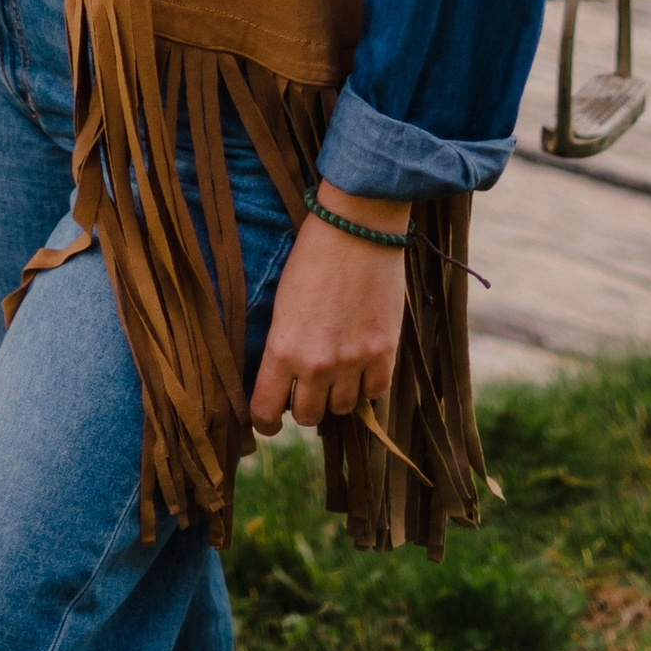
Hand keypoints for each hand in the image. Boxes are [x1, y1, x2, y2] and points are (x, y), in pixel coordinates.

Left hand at [250, 188, 407, 434]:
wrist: (356, 228)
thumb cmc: (311, 258)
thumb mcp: (281, 304)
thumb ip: (283, 347)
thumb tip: (281, 382)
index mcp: (282, 348)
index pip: (266, 410)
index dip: (265, 421)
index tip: (268, 420)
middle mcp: (317, 363)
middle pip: (308, 416)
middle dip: (303, 406)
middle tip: (305, 388)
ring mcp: (354, 361)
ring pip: (342, 409)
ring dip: (336, 396)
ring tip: (335, 372)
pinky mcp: (385, 352)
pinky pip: (375, 393)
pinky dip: (367, 385)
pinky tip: (361, 366)